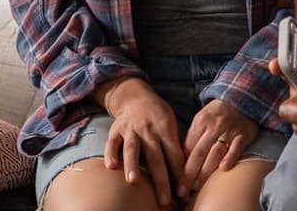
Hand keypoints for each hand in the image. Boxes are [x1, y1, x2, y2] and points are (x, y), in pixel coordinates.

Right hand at [99, 77, 186, 206]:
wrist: (135, 97)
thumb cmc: (157, 115)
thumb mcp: (171, 123)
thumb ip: (175, 144)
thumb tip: (186, 169)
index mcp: (165, 130)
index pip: (174, 154)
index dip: (179, 173)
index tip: (183, 191)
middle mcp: (148, 130)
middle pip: (156, 157)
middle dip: (161, 180)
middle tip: (164, 200)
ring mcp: (131, 130)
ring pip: (132, 149)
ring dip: (133, 165)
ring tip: (134, 181)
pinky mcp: (116, 130)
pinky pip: (112, 143)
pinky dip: (110, 154)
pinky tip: (111, 167)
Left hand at [179, 99, 258, 194]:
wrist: (241, 97)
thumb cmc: (218, 112)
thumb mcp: (201, 118)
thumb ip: (193, 136)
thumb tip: (182, 159)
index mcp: (201, 122)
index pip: (188, 147)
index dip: (181, 166)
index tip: (176, 181)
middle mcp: (214, 126)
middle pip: (199, 153)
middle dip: (189, 174)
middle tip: (182, 190)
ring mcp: (230, 130)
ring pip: (215, 153)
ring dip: (205, 172)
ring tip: (197, 186)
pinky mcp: (244, 134)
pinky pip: (237, 148)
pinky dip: (230, 158)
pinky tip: (223, 169)